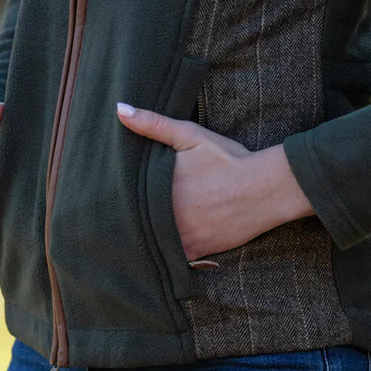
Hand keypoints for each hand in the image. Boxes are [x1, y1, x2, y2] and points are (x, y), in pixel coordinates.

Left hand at [116, 102, 313, 261]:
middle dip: (128, 217)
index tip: (106, 194)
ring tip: (134, 232)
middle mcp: (167, 217)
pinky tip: (160, 248)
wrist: (264, 187)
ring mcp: (182, 238)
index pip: (126, 196)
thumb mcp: (190, 135)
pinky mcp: (198, 251)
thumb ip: (153, 124)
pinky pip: (173, 259)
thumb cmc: (227, 159)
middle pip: (137, 221)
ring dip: (146, 237)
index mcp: (159, 189)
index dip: (116, 196)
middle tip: (114, 216)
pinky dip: (166, 255)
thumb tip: (120, 110)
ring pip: (152, 242)